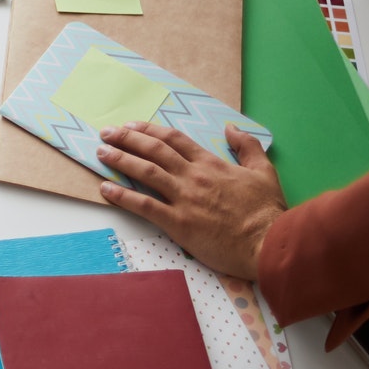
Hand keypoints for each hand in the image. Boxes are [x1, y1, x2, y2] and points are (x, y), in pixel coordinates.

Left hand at [97, 122, 286, 278]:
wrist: (268, 243)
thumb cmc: (267, 211)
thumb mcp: (264, 171)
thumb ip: (247, 147)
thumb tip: (231, 128)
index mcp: (211, 164)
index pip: (174, 140)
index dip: (149, 130)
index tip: (131, 126)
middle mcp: (194, 177)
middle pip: (154, 150)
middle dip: (127, 138)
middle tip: (107, 133)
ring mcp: (184, 199)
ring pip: (145, 172)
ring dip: (120, 160)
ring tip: (100, 152)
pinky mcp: (178, 223)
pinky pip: (144, 206)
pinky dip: (122, 196)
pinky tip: (106, 189)